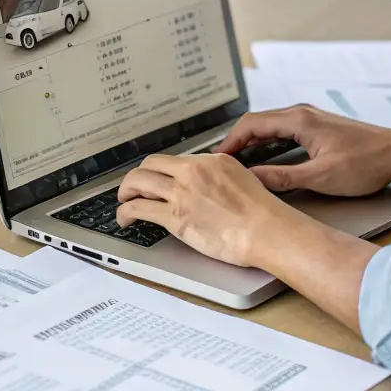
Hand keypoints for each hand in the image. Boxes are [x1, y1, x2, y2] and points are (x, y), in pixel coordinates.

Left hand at [116, 153, 297, 268]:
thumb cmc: (261, 212)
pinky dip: (125, 213)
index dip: (156, 170)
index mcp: (208, 161)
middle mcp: (191, 172)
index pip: (170, 160)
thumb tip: (206, 180)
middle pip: (148, 166)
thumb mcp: (240, 177)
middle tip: (131, 189)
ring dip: (125, 193)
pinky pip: (138, 209)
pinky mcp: (174, 217)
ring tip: (123, 202)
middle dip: (135, 178)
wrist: (267, 230)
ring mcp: (181, 193)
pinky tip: (125, 218)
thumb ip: (218, 175)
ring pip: (137, 183)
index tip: (152, 178)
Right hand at [214, 106, 390, 196]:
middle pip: (257, 122)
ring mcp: (311, 118)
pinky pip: (283, 129)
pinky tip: (266, 156)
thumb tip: (252, 179)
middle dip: (236, 140)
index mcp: (299, 120)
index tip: (218, 158)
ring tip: (238, 160)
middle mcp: (302, 113)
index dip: (230, 141)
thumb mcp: (320, 177)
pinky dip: (268, 141)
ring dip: (252, 140)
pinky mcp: (319, 126)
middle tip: (222, 161)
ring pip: (270, 125)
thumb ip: (282, 178)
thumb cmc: (366, 163)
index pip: (251, 124)